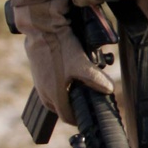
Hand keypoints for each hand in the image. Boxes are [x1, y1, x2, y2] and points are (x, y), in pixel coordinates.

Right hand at [16, 0, 113, 123]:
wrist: (41, 29)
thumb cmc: (59, 47)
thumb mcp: (81, 63)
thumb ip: (95, 78)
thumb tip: (109, 89)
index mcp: (54, 94)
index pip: (67, 116)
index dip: (79, 118)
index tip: (89, 114)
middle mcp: (44, 92)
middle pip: (61, 109)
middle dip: (74, 107)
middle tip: (88, 100)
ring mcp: (39, 83)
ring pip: (55, 97)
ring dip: (67, 96)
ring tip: (81, 88)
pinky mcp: (38, 74)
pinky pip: (50, 87)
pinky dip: (61, 86)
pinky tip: (70, 76)